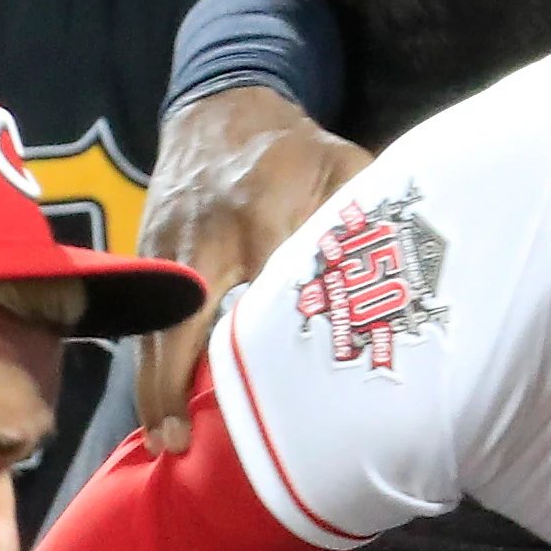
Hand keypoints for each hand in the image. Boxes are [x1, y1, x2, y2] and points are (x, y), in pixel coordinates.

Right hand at [133, 86, 368, 453]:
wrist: (219, 106)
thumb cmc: (293, 147)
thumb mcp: (342, 165)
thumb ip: (364, 217)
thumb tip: (405, 281)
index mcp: (262, 212)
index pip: (262, 295)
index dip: (264, 352)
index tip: (270, 404)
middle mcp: (207, 234)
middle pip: (184, 320)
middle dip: (176, 381)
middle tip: (180, 444)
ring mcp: (166, 243)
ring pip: (154, 324)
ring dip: (153, 384)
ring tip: (162, 441)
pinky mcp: (145, 248)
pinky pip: (144, 313)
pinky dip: (148, 359)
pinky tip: (157, 406)